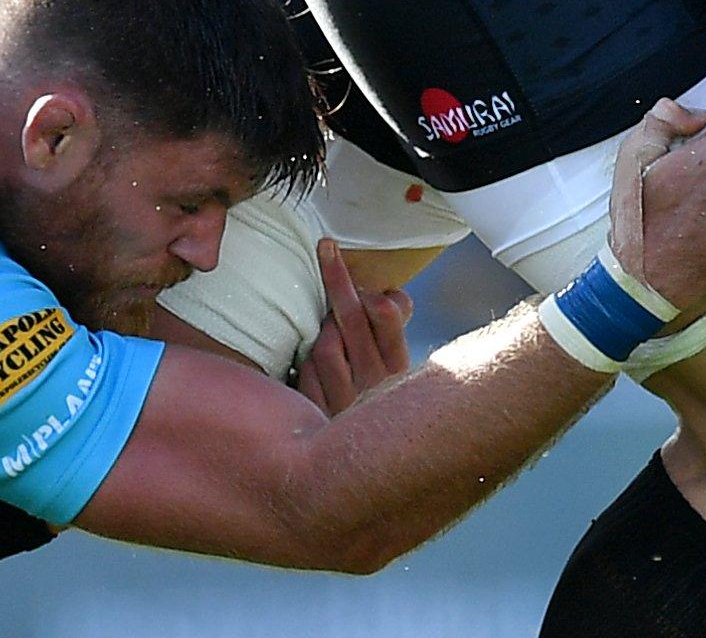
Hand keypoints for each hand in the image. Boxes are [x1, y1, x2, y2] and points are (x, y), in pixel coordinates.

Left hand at [290, 239, 413, 415]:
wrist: (358, 454)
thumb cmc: (371, 391)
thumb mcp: (388, 359)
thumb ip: (391, 323)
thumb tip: (391, 295)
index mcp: (399, 364)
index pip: (385, 313)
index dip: (355, 280)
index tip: (331, 251)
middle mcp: (378, 383)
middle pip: (350, 320)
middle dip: (336, 279)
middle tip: (324, 250)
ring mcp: (349, 401)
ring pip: (325, 347)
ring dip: (322, 337)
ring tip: (328, 342)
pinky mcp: (321, 416)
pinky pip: (306, 374)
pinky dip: (306, 366)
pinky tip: (313, 371)